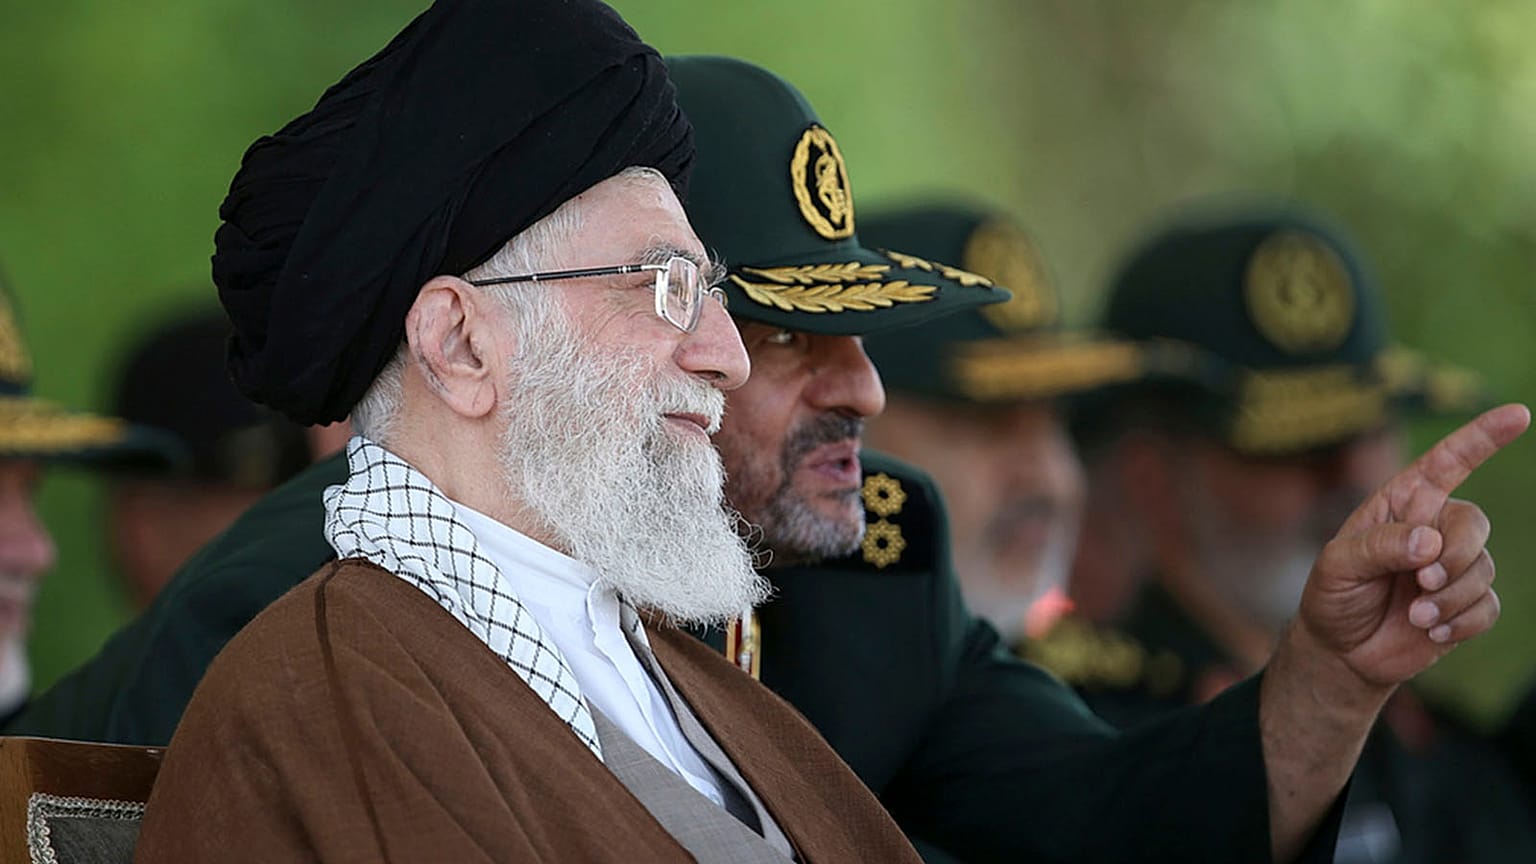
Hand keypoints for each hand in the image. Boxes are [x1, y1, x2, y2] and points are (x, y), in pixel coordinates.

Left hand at [1297, 403, 1529, 688]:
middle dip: (1454, 555)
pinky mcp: (1467, 603)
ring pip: (1482, 569)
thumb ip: (1379, 547)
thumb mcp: (1337, 565)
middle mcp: (1435, 528)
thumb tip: (1430, 542)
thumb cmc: (1333, 594)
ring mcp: (1454, 566)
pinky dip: (1460, 622)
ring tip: (1414, 615)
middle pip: (1474, 523)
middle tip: (1422, 581)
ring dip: (1450, 597)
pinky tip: (1429, 632)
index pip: (1448, 462)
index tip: (1518, 414)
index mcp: (1403, 503)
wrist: (1341, 649)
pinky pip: (1487, 607)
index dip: (1483, 437)